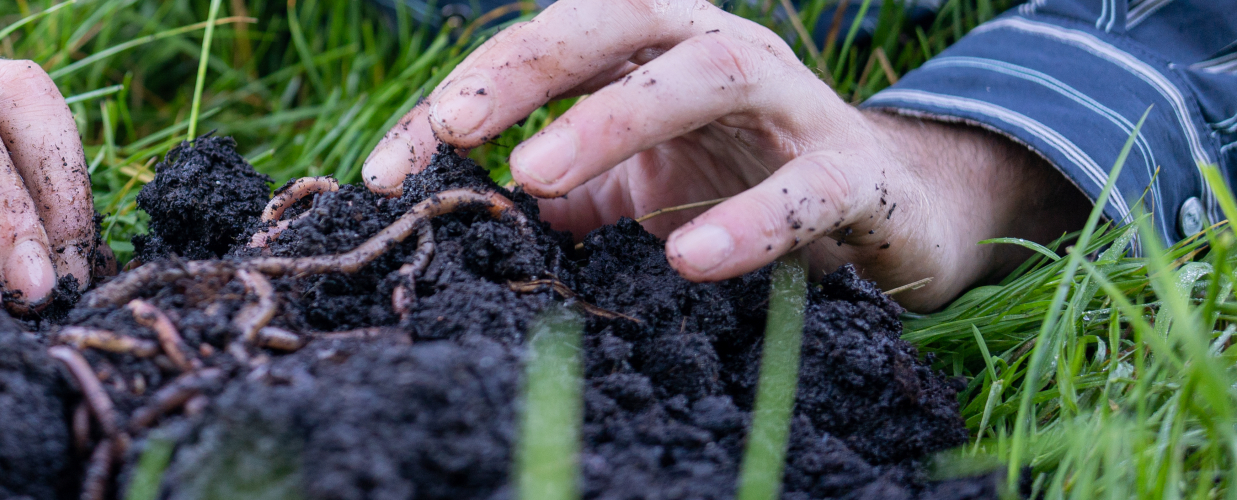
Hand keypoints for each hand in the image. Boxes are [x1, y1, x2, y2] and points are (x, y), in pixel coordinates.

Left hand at [361, 0, 1086, 310]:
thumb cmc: (732, 180)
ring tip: (537, 177)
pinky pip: (805, 189)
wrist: (886, 211)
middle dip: (528, 67)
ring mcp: (791, 103)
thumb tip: (452, 217)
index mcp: (648, 45)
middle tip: (456, 129)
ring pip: (709, 75)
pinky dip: (748, 221)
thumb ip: (552, 191)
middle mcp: (715, 48)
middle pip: (616, 21)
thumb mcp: (625, 184)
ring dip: (617, 119)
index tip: (385, 171)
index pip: (541, 50)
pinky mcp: (853, 173)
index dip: (459, 101)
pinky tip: (686, 259)